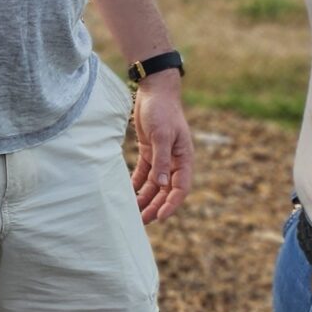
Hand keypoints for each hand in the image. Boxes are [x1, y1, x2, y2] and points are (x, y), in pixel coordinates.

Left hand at [130, 72, 192, 223]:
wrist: (154, 90)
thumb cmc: (162, 110)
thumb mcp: (162, 135)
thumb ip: (161, 160)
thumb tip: (162, 184)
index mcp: (184, 158)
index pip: (181, 188)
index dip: (171, 204)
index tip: (160, 217)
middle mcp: (174, 161)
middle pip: (166, 190)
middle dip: (156, 206)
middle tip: (142, 221)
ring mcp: (161, 157)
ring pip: (154, 185)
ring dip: (145, 198)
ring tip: (134, 213)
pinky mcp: (149, 151)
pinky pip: (143, 174)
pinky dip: (137, 184)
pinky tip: (128, 194)